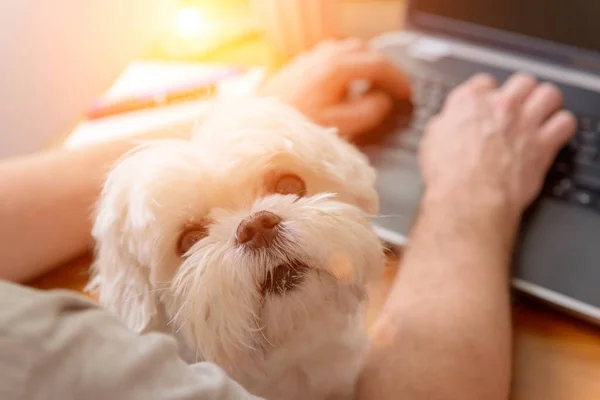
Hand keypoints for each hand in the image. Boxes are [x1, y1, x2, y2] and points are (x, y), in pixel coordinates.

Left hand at [261, 38, 410, 138]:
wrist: (258, 124)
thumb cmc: (296, 125)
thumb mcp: (339, 125)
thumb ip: (367, 112)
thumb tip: (383, 100)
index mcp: (337, 68)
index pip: (378, 64)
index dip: (398, 79)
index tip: (407, 94)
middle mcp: (326, 55)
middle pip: (367, 51)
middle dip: (385, 69)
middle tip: (395, 89)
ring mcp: (313, 56)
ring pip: (351, 50)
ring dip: (368, 64)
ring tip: (376, 85)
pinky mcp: (303, 63)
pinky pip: (335, 55)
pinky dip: (351, 65)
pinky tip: (348, 83)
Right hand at [420, 73, 575, 216]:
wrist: (468, 198)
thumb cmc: (448, 176)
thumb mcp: (431, 141)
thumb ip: (445, 123)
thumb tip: (447, 122)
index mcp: (469, 102)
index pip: (485, 82)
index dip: (487, 94)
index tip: (488, 104)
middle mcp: (500, 106)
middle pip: (522, 81)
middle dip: (521, 93)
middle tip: (518, 105)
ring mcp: (524, 123)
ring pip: (549, 94)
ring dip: (546, 103)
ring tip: (541, 114)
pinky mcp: (543, 144)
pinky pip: (565, 122)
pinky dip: (561, 127)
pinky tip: (554, 134)